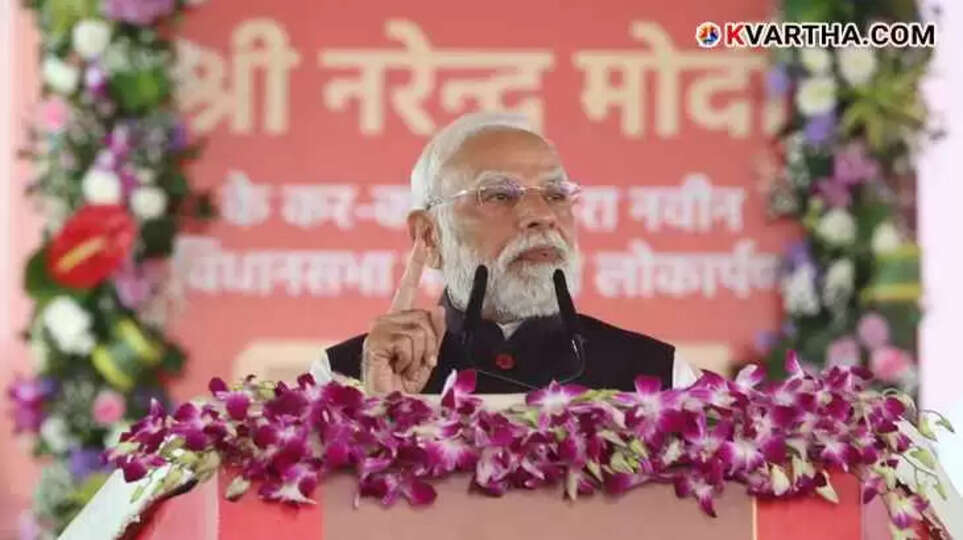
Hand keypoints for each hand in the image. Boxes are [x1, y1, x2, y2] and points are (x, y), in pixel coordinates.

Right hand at [361, 239, 445, 393]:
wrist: (386, 406)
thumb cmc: (401, 387)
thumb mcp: (425, 358)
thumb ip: (433, 334)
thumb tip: (439, 309)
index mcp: (397, 322)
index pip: (407, 288)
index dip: (415, 264)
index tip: (421, 241)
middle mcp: (385, 321)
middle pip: (426, 317)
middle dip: (430, 345)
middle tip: (415, 364)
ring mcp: (378, 329)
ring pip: (420, 329)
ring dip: (420, 355)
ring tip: (403, 367)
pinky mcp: (376, 339)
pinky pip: (409, 340)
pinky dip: (410, 359)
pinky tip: (395, 368)